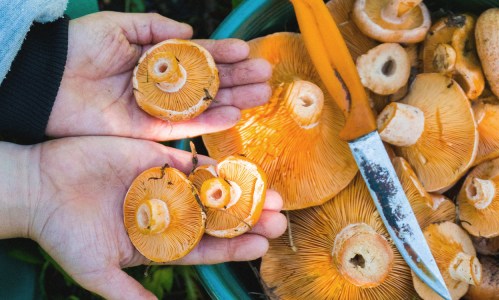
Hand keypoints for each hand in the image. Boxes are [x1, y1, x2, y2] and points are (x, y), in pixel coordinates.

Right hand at [25, 136, 285, 298]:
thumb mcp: (98, 271)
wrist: (39, 187)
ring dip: (244, 193)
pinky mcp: (160, 159)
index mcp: (160, 243)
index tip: (260, 247)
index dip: (233, 249)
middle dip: (249, 220)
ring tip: (273, 195)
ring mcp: (168, 186)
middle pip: (218, 220)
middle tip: (279, 219)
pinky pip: (195, 163)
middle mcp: (170, 215)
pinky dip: (218, 167)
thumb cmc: (64, 232)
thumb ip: (129, 295)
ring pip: (214, 191)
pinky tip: (243, 169)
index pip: (205, 249)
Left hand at [49, 11, 271, 139]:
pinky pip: (184, 127)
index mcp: (156, 58)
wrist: (47, 81)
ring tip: (261, 96)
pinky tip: (234, 115)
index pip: (198, 56)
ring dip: (233, 101)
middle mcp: (161, 85)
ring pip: (203, 106)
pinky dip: (209, 123)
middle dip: (238, 78)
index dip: (223, 54)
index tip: (248, 51)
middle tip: (266, 77)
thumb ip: (155, 28)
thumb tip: (191, 31)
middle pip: (207, 83)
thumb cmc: (78, 47)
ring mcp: (156, 109)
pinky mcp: (146, 130)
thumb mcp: (118, 26)